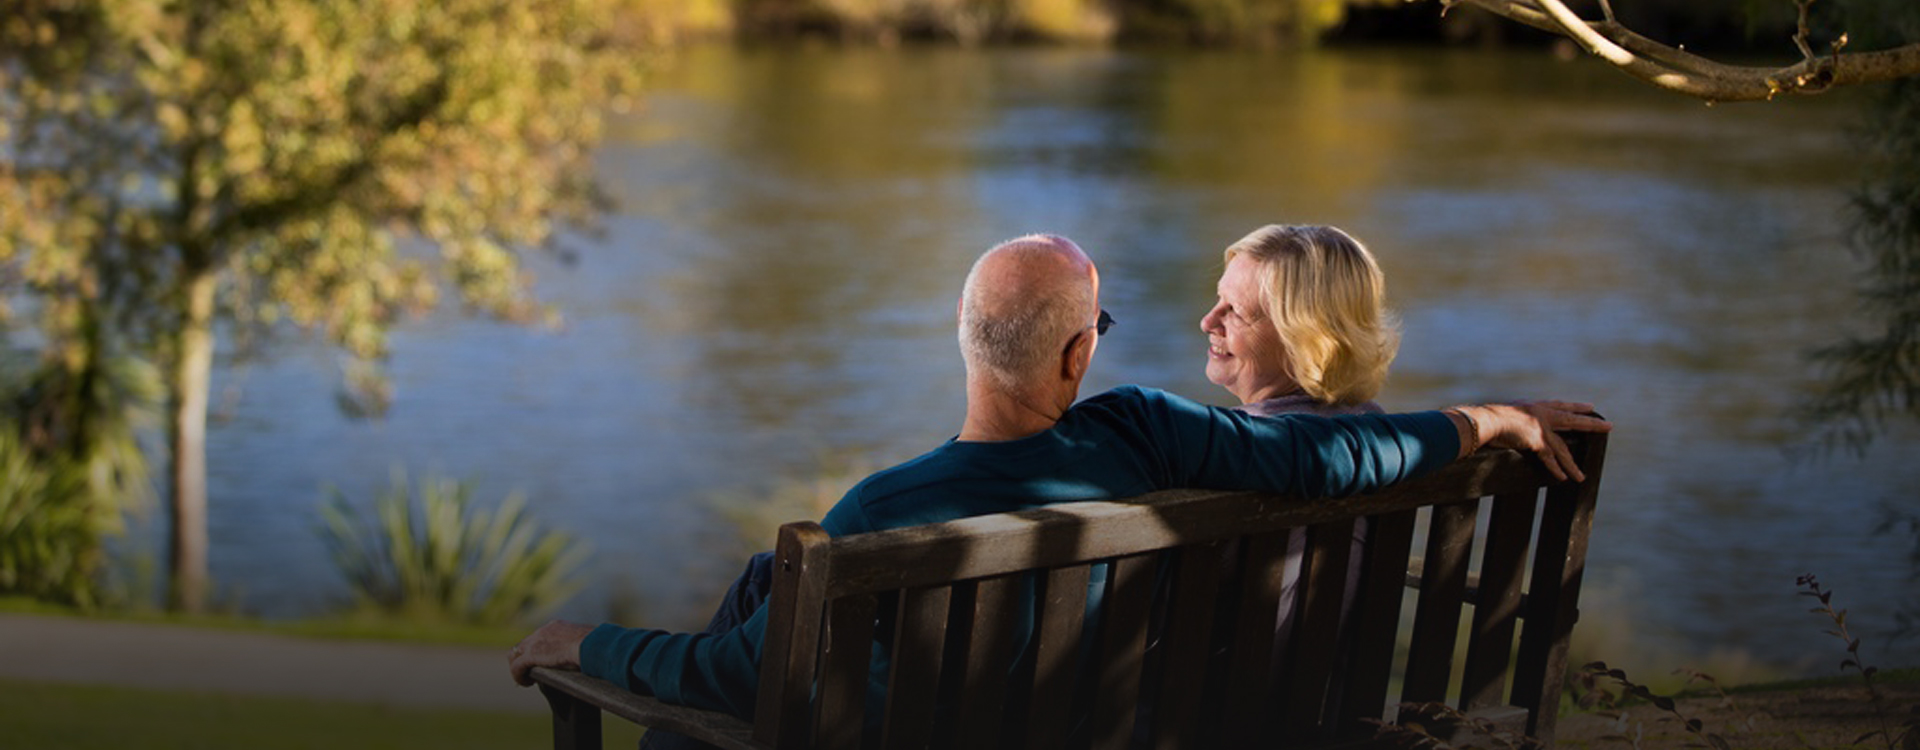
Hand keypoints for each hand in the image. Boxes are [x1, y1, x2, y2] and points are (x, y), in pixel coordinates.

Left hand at [508, 619, 593, 686]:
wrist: (591, 645)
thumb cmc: (595, 645)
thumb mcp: (586, 643)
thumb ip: (581, 645)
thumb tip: (588, 653)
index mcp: (556, 626)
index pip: (539, 636)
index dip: (537, 650)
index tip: (542, 661)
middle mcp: (543, 631)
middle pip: (524, 643)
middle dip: (524, 658)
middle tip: (530, 672)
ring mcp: (535, 642)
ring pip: (515, 654)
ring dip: (518, 667)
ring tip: (526, 679)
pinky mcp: (531, 655)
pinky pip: (516, 667)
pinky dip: (519, 676)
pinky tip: (526, 683)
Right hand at [1461, 400, 1611, 482]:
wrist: (1485, 421)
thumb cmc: (1487, 419)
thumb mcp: (1503, 414)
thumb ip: (1512, 420)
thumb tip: (1506, 426)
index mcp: (1534, 406)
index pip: (1559, 405)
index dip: (1575, 407)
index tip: (1589, 407)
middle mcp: (1541, 414)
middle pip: (1572, 420)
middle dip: (1591, 424)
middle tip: (1608, 426)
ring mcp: (1541, 427)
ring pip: (1562, 448)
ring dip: (1572, 464)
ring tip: (1581, 476)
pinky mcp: (1538, 440)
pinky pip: (1550, 458)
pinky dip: (1557, 469)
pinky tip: (1564, 478)